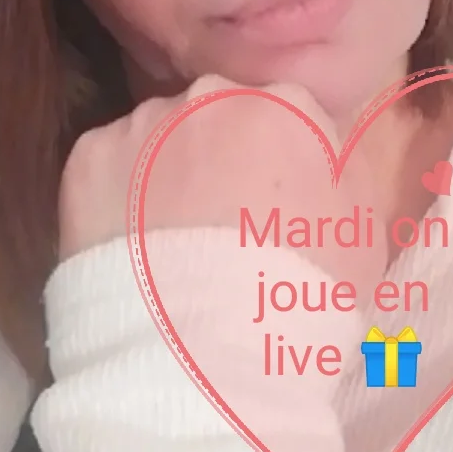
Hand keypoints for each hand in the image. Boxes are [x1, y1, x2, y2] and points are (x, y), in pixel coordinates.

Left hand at [57, 74, 386, 298]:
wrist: (200, 356)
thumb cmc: (299, 302)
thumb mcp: (363, 238)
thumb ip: (341, 175)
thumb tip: (324, 157)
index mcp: (287, 107)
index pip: (287, 118)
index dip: (281, 166)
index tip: (274, 213)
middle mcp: (213, 95)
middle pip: (218, 116)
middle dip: (219, 159)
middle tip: (219, 230)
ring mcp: (145, 123)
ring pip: (158, 138)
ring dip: (164, 175)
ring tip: (168, 247)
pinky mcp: (89, 156)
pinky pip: (108, 167)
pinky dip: (115, 198)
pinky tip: (129, 250)